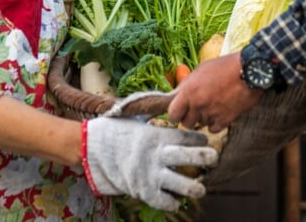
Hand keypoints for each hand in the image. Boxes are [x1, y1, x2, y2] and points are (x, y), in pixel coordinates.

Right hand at [83, 116, 218, 210]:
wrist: (91, 149)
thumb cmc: (115, 130)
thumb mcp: (136, 118)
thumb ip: (155, 114)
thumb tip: (170, 102)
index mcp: (157, 135)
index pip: (186, 137)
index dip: (198, 139)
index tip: (203, 140)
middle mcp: (157, 155)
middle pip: (190, 157)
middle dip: (206, 158)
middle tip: (214, 159)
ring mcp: (151, 174)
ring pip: (182, 184)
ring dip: (195, 187)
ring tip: (201, 188)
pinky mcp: (143, 191)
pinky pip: (164, 201)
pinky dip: (172, 202)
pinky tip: (177, 200)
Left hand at [168, 53, 260, 132]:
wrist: (249, 71)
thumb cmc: (225, 67)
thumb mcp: (201, 70)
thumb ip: (187, 84)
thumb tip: (176, 95)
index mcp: (189, 91)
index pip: (173, 113)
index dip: (175, 114)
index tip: (179, 112)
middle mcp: (198, 104)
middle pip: (186, 123)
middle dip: (190, 117)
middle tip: (197, 109)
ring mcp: (211, 114)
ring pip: (201, 125)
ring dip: (204, 118)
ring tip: (213, 105)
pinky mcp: (225, 120)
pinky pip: (213, 129)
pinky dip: (216, 123)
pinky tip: (220, 112)